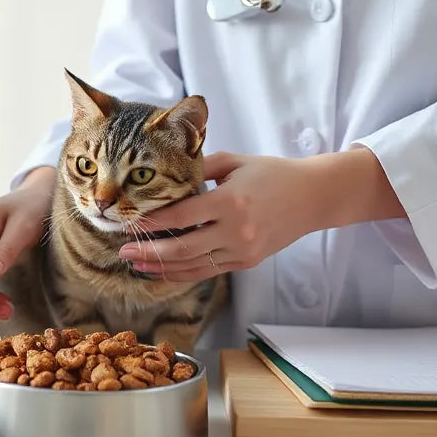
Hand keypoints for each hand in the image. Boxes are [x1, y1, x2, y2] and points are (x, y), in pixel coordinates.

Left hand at [117, 148, 403, 280]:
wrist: (313, 197)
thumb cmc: (272, 174)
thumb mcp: (235, 163)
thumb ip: (199, 168)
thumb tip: (164, 170)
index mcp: (231, 202)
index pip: (182, 216)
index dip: (153, 223)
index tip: (129, 223)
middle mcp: (236, 231)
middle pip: (183, 248)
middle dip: (149, 251)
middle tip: (123, 250)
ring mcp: (242, 250)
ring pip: (193, 265)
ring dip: (161, 266)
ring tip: (136, 263)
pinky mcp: (246, 262)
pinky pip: (208, 272)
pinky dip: (182, 273)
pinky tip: (162, 270)